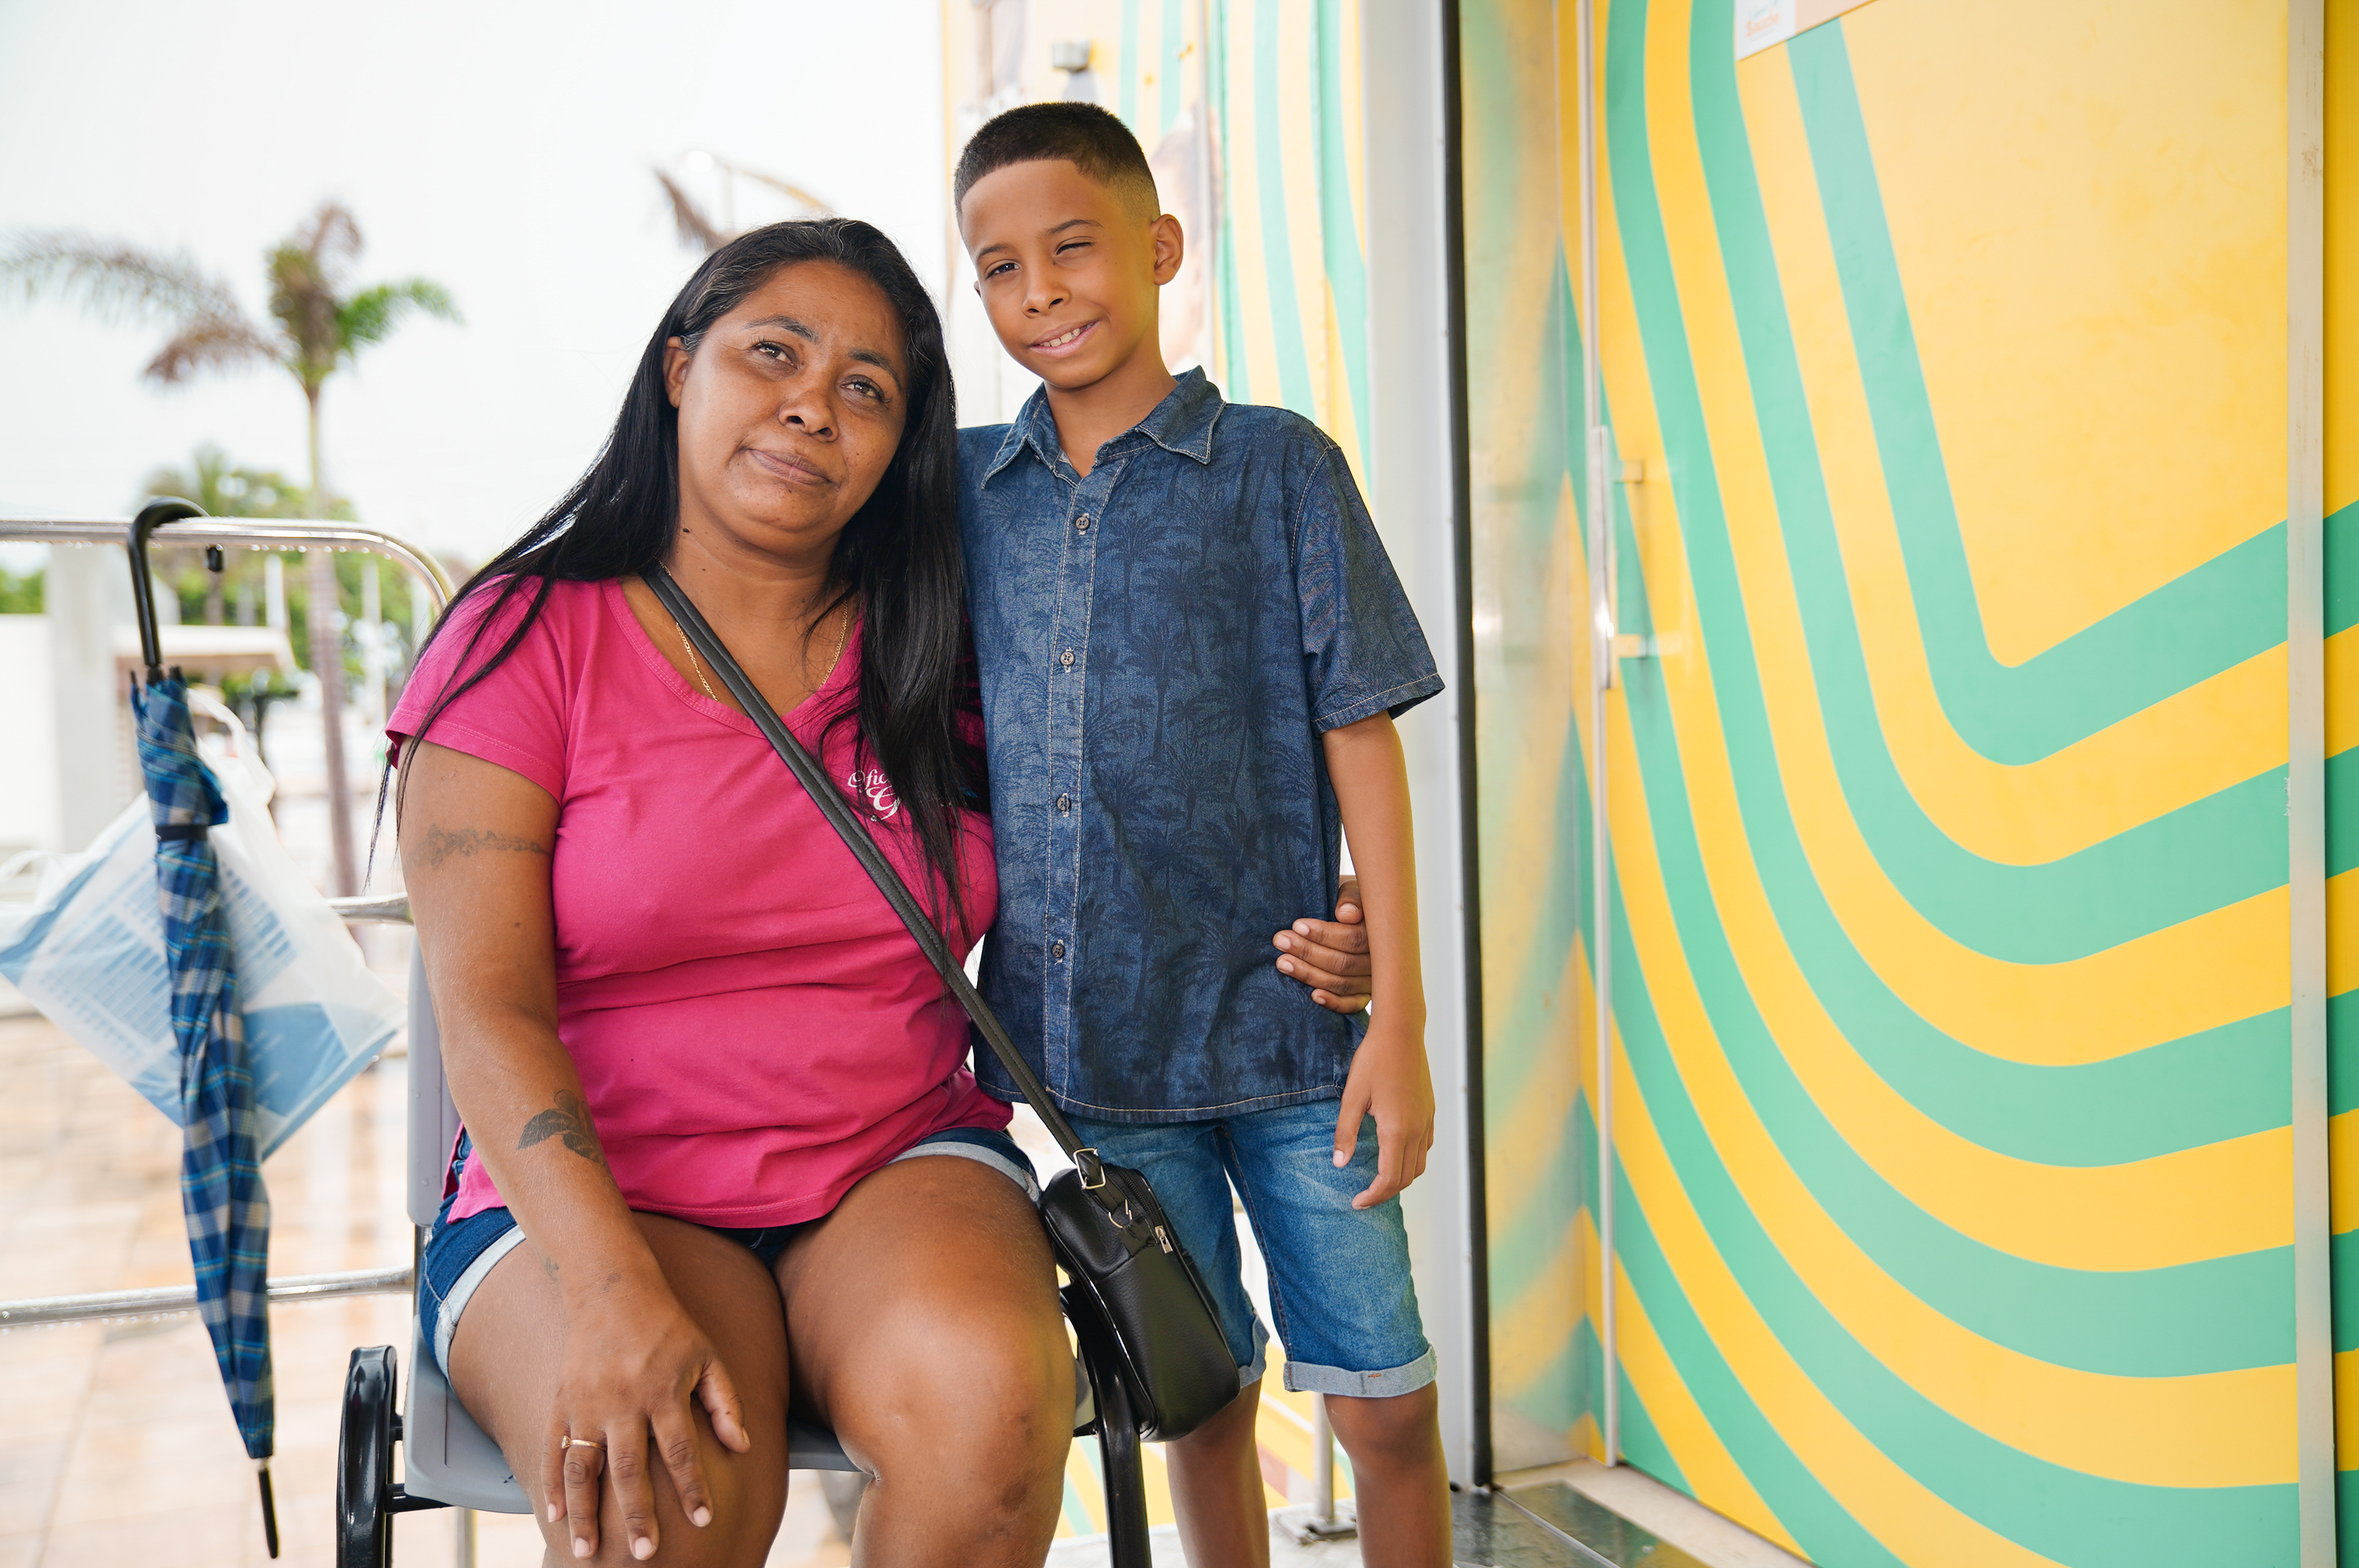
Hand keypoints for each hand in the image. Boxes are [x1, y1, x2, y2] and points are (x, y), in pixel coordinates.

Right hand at [543, 1276, 750, 1559]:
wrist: (612, 1290)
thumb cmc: (668, 1327)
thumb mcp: (707, 1356)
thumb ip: (725, 1402)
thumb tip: (743, 1447)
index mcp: (663, 1391)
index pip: (682, 1451)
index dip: (693, 1488)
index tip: (703, 1521)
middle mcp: (624, 1401)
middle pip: (630, 1468)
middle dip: (637, 1514)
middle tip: (644, 1553)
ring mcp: (587, 1403)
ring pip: (583, 1467)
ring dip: (584, 1512)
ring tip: (586, 1551)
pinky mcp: (561, 1402)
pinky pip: (552, 1449)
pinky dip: (550, 1484)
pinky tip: (553, 1517)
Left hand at [1274, 875, 1372, 1012]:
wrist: (1354, 912)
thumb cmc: (1350, 900)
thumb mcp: (1353, 890)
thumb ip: (1351, 898)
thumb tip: (1347, 914)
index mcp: (1381, 932)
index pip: (1353, 939)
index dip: (1324, 934)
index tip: (1298, 926)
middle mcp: (1382, 960)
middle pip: (1344, 963)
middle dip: (1309, 953)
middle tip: (1281, 941)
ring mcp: (1374, 980)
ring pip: (1342, 983)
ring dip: (1310, 974)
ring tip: (1282, 962)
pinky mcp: (1364, 995)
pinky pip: (1351, 1004)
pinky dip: (1333, 1002)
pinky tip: (1313, 996)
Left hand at [1333, 1017, 1434, 1209]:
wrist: (1401, 1032)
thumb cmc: (1373, 1061)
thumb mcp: (1352, 1096)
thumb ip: (1346, 1132)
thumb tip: (1339, 1164)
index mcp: (1397, 1129)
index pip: (1389, 1179)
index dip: (1373, 1196)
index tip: (1357, 1203)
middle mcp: (1417, 1129)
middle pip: (1407, 1178)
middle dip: (1385, 1192)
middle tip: (1363, 1198)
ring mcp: (1427, 1120)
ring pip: (1420, 1164)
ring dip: (1401, 1179)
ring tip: (1379, 1181)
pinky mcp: (1430, 1111)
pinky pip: (1426, 1146)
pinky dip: (1412, 1160)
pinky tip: (1395, 1154)